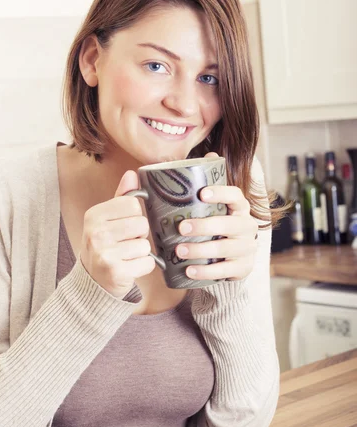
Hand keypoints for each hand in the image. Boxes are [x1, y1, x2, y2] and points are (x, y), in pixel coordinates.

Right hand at [80, 171, 154, 297]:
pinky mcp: (116, 271)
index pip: (133, 204)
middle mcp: (97, 233)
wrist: (92, 281)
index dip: (135, 217)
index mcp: (94, 215)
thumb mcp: (107, 220)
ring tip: (126, 257)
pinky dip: (143, 267)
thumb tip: (132, 174)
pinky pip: (147, 262)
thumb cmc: (104, 246)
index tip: (123, 227)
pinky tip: (129, 268)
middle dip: (139, 235)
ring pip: (145, 245)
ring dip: (140, 253)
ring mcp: (105, 253)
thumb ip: (121, 198)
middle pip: (142, 224)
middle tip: (125, 244)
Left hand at [175, 152, 258, 281]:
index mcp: (240, 207)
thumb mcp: (214, 208)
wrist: (234, 259)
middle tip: (181, 228)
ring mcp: (246, 248)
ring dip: (200, 250)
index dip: (221, 193)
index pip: (235, 196)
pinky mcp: (242, 268)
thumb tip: (209, 154)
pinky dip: (205, 272)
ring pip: (225, 249)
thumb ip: (208, 184)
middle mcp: (247, 226)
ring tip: (179, 251)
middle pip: (228, 225)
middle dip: (204, 226)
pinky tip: (189, 270)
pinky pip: (224, 272)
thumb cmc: (218, 227)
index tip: (202, 193)